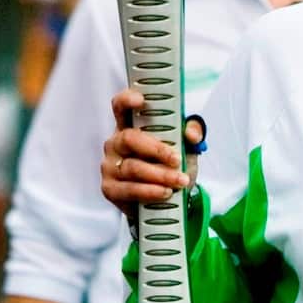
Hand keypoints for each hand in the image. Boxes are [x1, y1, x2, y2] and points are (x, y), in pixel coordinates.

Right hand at [101, 89, 201, 215]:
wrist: (164, 201)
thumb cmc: (169, 168)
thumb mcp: (185, 149)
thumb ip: (192, 134)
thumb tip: (191, 133)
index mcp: (129, 127)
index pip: (120, 107)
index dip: (127, 100)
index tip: (140, 100)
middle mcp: (115, 144)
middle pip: (129, 139)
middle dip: (156, 149)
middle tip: (176, 159)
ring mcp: (109, 166)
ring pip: (133, 167)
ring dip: (160, 175)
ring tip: (180, 181)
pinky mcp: (110, 188)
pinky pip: (129, 189)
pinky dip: (150, 191)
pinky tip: (165, 192)